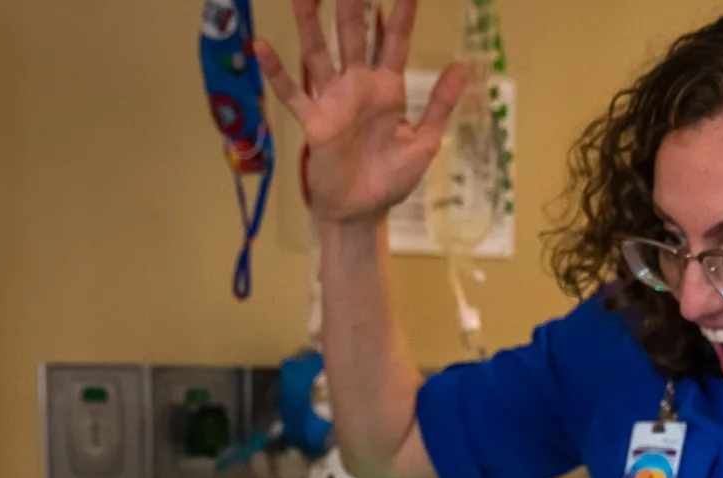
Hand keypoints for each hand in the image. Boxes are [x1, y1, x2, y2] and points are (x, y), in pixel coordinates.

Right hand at [253, 0, 468, 224]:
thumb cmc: (392, 178)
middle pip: (354, 34)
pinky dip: (276, 71)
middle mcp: (358, 85)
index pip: (394, 40)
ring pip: (319, 53)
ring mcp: (332, 100)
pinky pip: (292, 93)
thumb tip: (462, 65)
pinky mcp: (313, 121)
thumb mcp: (424, 142)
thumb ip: (440, 104)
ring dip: (310, 24)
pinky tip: (260, 46)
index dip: (401, 11)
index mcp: (388, 88)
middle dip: (353, 3)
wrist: (362, 212)